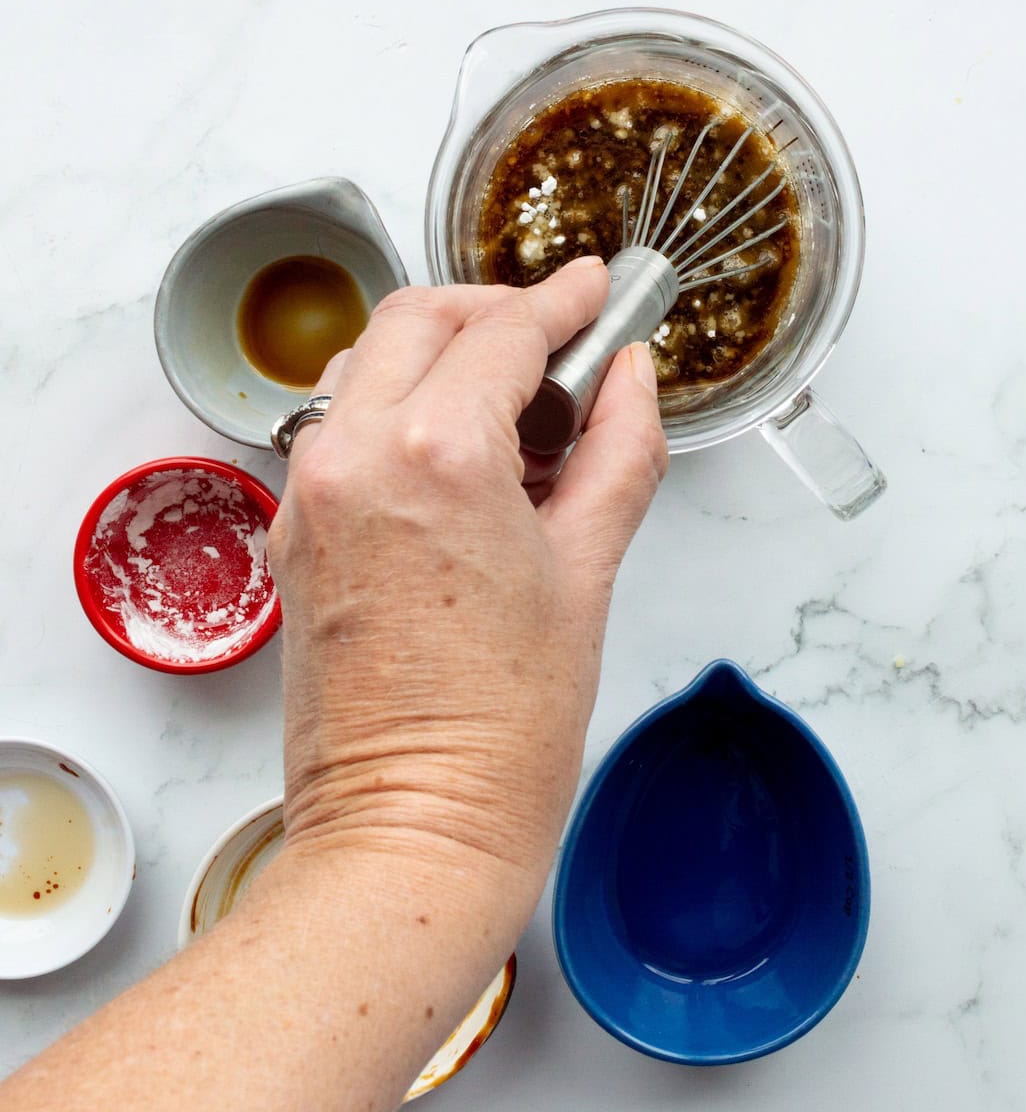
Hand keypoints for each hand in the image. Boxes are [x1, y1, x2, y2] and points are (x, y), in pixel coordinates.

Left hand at [267, 258, 666, 902]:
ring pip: (370, 362)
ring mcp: (309, 493)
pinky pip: (343, 426)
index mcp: (434, 454)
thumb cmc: (502, 730)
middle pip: (420, 318)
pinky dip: (401, 407)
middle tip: (559, 337)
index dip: (564, 300)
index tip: (597, 292)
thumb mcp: (588, 570)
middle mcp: (352, 456)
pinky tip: (461, 455)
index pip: (505, 331)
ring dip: (440, 352)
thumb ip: (620, 450)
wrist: (410, 831)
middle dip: (495, 309)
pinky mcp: (294, 532)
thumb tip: (633, 378)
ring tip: (514, 402)